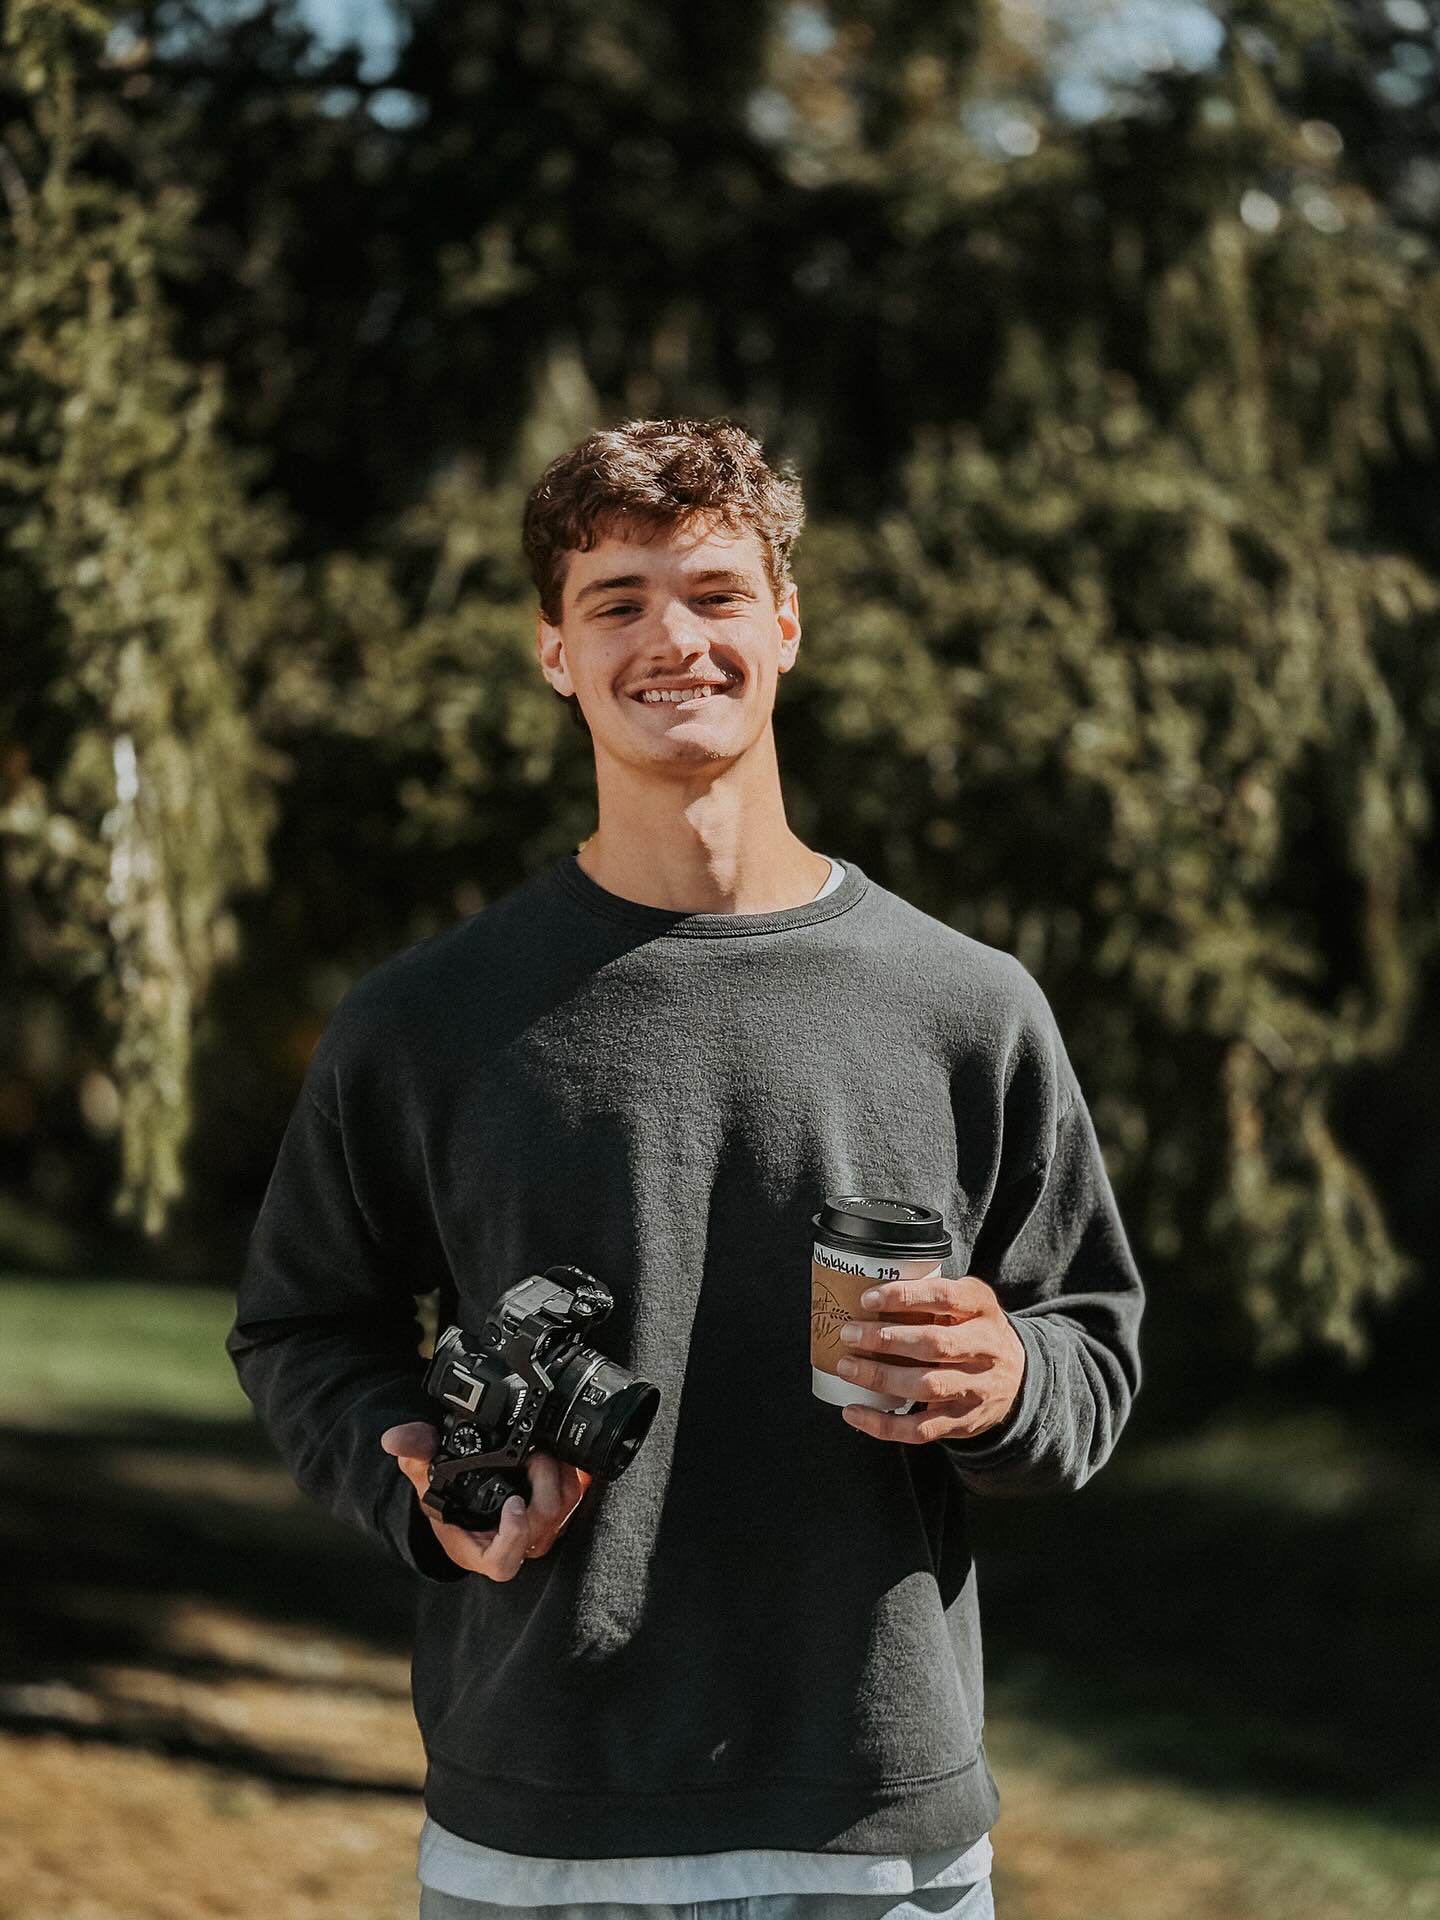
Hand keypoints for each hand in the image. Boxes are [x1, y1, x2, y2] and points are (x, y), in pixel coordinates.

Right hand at [381, 1422, 590, 1579]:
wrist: (470, 1492)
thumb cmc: (448, 1498)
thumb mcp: (427, 1476)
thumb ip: (415, 1455)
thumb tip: (394, 1439)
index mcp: (481, 1549)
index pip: (503, 1562)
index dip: (513, 1537)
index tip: (513, 1503)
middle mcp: (515, 1543)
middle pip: (543, 1528)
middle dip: (543, 1488)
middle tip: (534, 1457)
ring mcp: (540, 1528)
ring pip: (564, 1510)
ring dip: (557, 1477)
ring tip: (541, 1450)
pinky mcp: (558, 1509)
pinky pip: (574, 1495)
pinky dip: (569, 1471)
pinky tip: (556, 1451)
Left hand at [836, 1274, 1025, 1446]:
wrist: (1018, 1378)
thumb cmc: (974, 1331)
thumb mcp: (967, 1303)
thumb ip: (931, 1297)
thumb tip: (868, 1298)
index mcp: (982, 1309)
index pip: (945, 1297)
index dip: (904, 1296)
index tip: (868, 1299)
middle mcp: (986, 1349)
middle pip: (935, 1344)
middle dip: (886, 1339)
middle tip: (849, 1333)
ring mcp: (976, 1389)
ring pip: (928, 1387)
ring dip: (881, 1378)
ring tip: (847, 1368)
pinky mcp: (963, 1422)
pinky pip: (921, 1429)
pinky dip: (884, 1424)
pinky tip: (854, 1413)